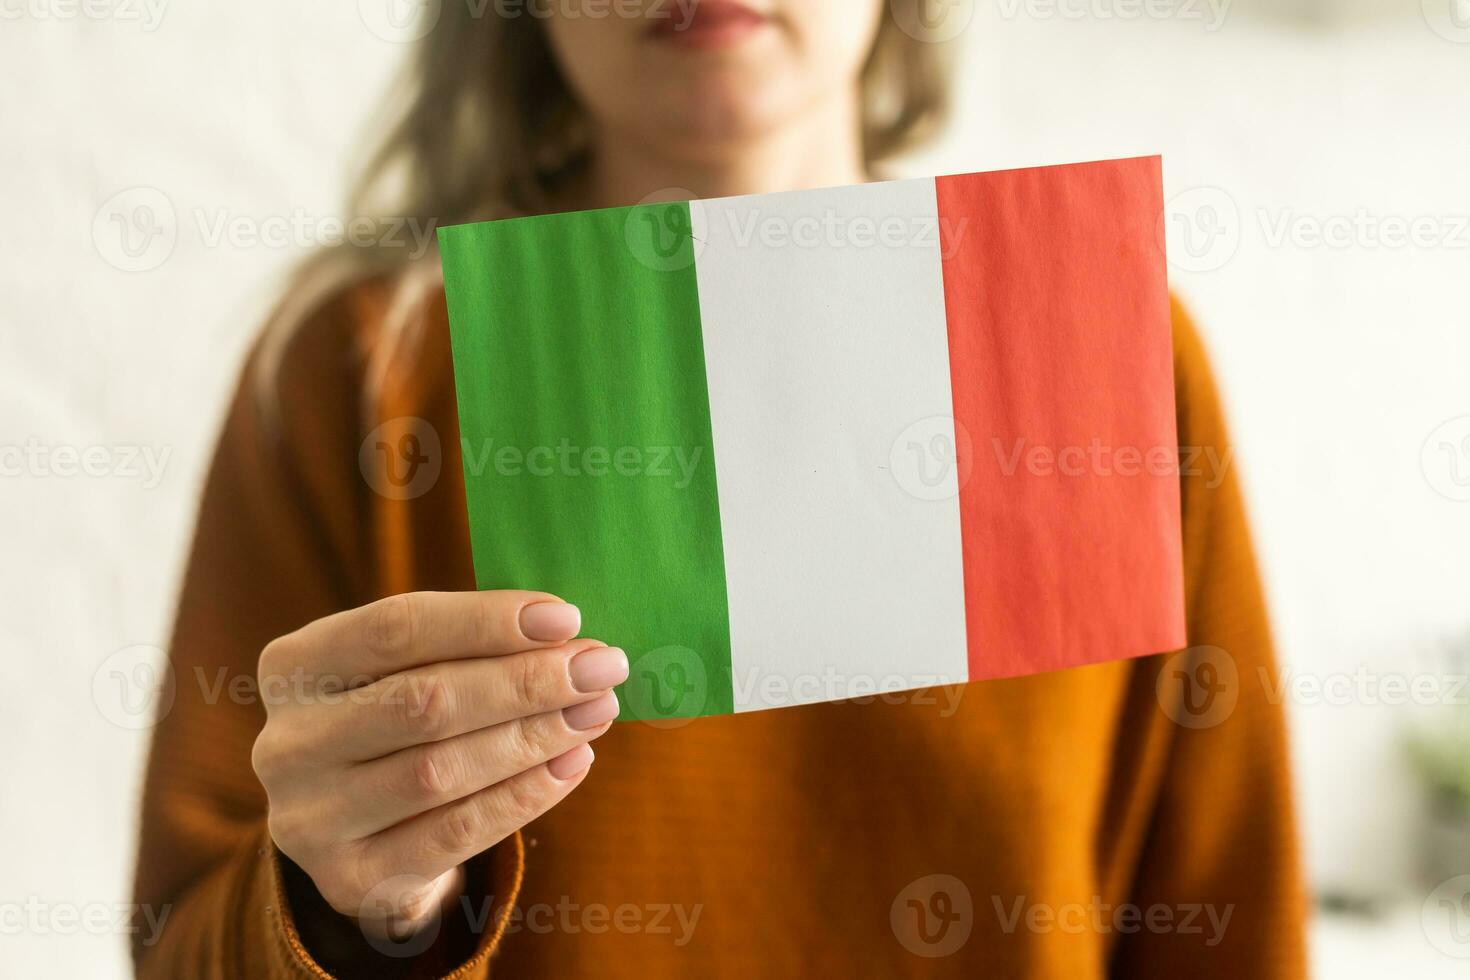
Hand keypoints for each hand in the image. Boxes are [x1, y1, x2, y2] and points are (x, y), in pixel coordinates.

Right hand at [250, 590, 624, 942]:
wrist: (359, 835)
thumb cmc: (397, 723)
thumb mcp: (405, 672)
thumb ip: (468, 648)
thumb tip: (569, 636)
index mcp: (295, 665)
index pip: (395, 627)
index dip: (485, 620)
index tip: (566, 617)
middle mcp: (287, 742)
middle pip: (423, 700)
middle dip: (524, 681)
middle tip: (601, 665)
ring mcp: (310, 818)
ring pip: (440, 770)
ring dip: (533, 737)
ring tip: (596, 710)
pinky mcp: (351, 879)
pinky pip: (453, 833)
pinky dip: (522, 796)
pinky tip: (571, 763)